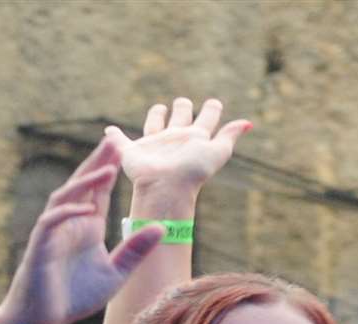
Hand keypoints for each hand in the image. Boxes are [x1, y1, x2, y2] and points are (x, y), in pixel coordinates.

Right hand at [0, 139, 163, 323]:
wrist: (42, 320)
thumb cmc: (74, 299)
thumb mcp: (115, 273)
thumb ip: (135, 250)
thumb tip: (162, 226)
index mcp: (88, 227)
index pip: (99, 191)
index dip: (110, 169)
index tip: (125, 148)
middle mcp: (70, 223)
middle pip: (83, 184)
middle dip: (98, 162)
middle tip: (115, 140)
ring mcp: (53, 232)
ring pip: (65, 196)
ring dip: (85, 182)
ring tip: (107, 168)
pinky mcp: (40, 246)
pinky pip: (51, 221)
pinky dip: (67, 212)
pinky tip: (86, 207)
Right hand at [106, 97, 251, 197]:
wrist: (166, 188)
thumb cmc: (193, 172)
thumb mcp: (218, 151)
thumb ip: (230, 135)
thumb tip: (249, 123)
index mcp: (194, 138)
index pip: (206, 119)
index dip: (211, 109)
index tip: (214, 103)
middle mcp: (175, 139)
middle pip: (180, 117)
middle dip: (182, 107)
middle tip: (183, 102)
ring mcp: (154, 145)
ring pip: (154, 125)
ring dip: (156, 115)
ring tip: (158, 108)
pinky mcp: (133, 152)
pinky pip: (120, 142)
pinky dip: (112, 136)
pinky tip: (108, 130)